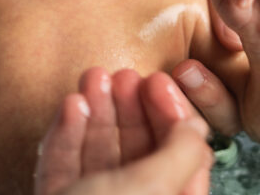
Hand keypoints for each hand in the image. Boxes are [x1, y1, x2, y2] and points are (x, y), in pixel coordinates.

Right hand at [34, 68, 212, 194]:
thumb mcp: (151, 192)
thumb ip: (179, 156)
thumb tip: (195, 128)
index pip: (179, 160)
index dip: (170, 117)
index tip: (157, 82)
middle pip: (137, 153)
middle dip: (129, 109)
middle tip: (120, 76)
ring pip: (98, 155)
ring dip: (97, 113)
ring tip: (92, 79)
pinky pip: (64, 166)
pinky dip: (67, 135)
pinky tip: (72, 107)